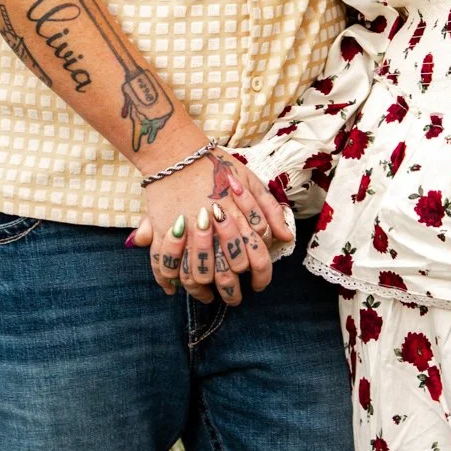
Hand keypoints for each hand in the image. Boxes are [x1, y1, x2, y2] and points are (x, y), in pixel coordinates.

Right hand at [130, 150, 293, 301]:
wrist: (178, 152)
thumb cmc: (216, 165)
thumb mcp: (251, 180)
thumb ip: (270, 210)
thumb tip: (286, 237)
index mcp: (238, 219)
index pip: (257, 259)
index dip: (261, 277)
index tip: (259, 285)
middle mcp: (214, 230)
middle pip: (229, 275)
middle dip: (233, 292)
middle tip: (235, 298)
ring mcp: (187, 232)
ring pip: (199, 277)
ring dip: (203, 292)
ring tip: (207, 297)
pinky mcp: (164, 231)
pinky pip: (165, 265)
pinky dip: (167, 281)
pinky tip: (172, 289)